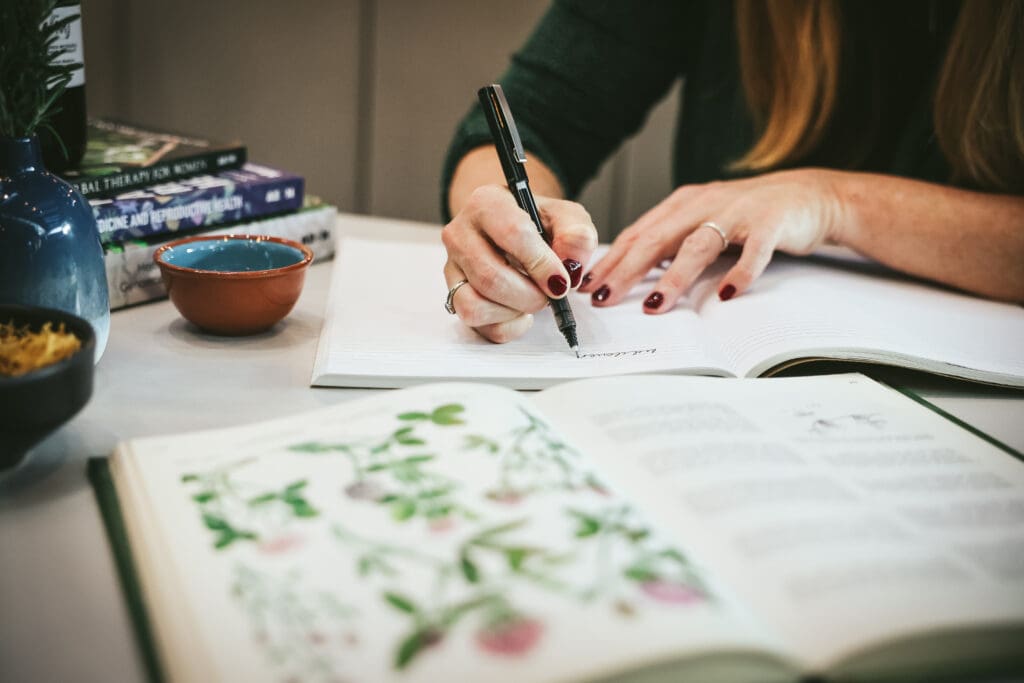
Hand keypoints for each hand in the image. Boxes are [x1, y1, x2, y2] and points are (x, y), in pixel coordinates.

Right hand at [442, 185, 596, 341]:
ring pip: (474, 305)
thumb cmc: (541, 225)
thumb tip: (571, 266)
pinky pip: (475, 323)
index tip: (562, 281)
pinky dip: (506, 325)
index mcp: (486, 203)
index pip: (513, 233)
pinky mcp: (453, 294)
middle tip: (551, 294)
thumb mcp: (567, 218)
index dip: (541, 263)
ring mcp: (452, 267)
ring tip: (532, 299)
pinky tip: (519, 311)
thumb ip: (577, 236)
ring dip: (514, 311)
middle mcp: (460, 234)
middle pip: (490, 276)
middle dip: (530, 296)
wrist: (519, 233)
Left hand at [579, 169, 843, 310]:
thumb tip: (625, 274)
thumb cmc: (747, 215)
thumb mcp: (701, 221)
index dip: (610, 261)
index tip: (586, 286)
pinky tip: (726, 294)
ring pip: (698, 246)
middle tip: (604, 299)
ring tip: (655, 304)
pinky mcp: (770, 225)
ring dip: (674, 277)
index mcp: (682, 205)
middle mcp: (704, 205)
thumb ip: (669, 241)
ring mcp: (737, 213)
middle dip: (626, 271)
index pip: (636, 234)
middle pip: (656, 239)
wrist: (806, 196)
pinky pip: (753, 252)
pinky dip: (740, 272)